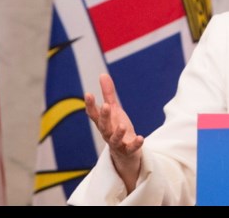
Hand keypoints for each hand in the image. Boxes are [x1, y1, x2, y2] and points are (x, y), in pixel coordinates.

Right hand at [85, 72, 144, 191]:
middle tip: (106, 106)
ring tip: (123, 125)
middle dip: (104, 116)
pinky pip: (131, 148)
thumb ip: (108, 94)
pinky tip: (141, 138)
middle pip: (104, 126)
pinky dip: (135, 144)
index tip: (88, 94)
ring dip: (118, 133)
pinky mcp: (128, 151)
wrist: (126, 153)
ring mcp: (117, 143)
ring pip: (114, 139)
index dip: (90, 105)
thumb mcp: (114, 110)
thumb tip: (102, 74)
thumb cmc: (117, 128)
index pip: (94, 114)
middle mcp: (108, 133)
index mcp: (103, 123)